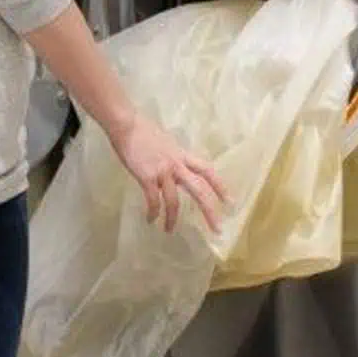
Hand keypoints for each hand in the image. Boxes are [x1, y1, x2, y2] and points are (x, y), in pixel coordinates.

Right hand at [108, 112, 228, 233]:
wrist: (127, 125)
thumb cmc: (144, 132)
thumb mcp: (168, 144)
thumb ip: (175, 158)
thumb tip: (176, 169)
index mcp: (183, 156)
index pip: (208, 171)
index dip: (220, 186)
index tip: (230, 201)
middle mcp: (178, 164)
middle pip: (200, 190)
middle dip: (209, 210)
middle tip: (217, 229)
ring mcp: (163, 171)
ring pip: (174, 201)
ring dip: (172, 219)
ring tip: (169, 231)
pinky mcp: (147, 177)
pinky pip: (153, 200)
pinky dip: (153, 212)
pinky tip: (150, 220)